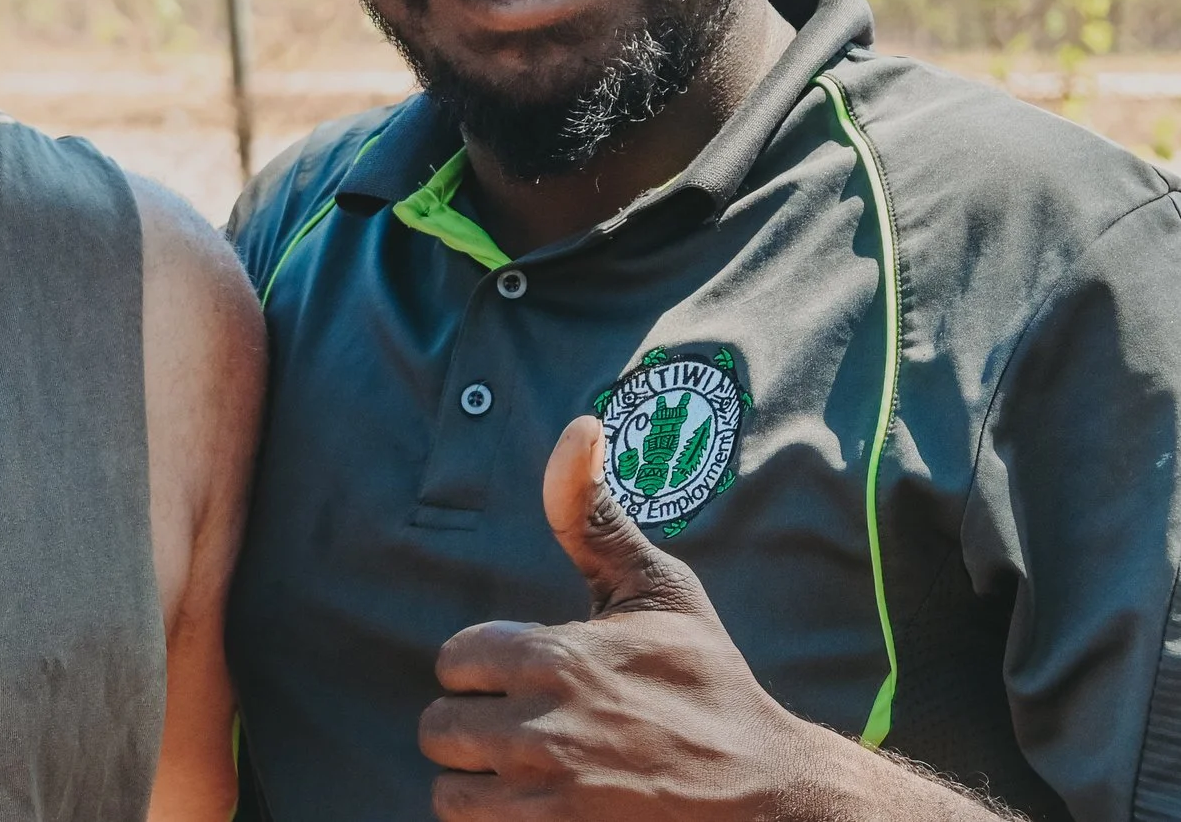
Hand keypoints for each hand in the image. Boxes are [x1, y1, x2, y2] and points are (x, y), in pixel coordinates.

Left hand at [417, 417, 823, 819]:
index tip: (523, 678)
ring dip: (478, 782)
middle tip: (522, 729)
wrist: (771, 795)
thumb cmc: (709, 685)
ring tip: (523, 772)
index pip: (454, 659)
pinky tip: (533, 806)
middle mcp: (543, 727)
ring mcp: (549, 795)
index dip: (484, 669)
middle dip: (474, 728)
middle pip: (438, 727)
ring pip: (449, 790)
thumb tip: (576, 426)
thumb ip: (593, 519)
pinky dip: (492, 821)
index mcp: (556, 657)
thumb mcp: (660, 592)